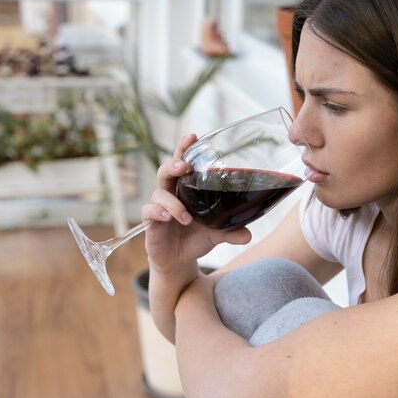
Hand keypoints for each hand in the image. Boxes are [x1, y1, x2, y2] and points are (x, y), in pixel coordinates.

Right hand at [141, 134, 251, 276]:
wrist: (179, 261)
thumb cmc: (196, 238)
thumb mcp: (217, 234)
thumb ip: (231, 232)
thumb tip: (248, 235)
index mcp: (186, 190)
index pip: (182, 163)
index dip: (185, 148)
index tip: (193, 136)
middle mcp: (171, 193)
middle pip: (165, 171)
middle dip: (173, 165)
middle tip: (184, 166)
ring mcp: (159, 206)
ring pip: (158, 193)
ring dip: (173, 203)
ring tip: (186, 218)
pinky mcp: (150, 221)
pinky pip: (149, 211)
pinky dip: (158, 212)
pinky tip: (167, 218)